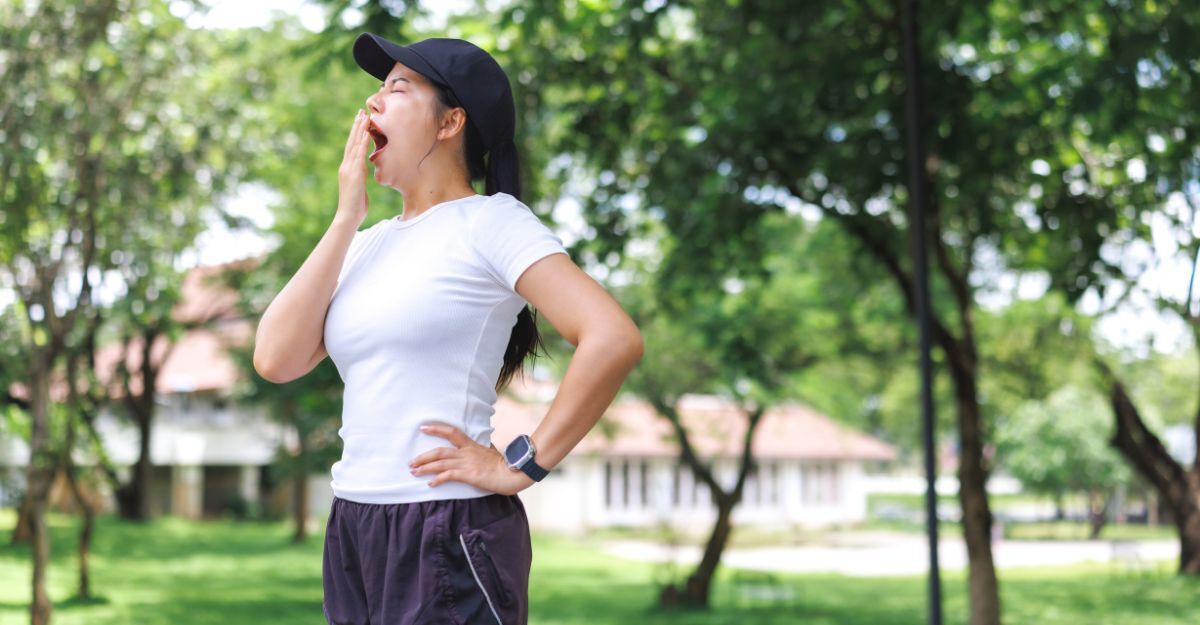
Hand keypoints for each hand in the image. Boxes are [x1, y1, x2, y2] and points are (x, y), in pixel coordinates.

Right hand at [335, 109, 370, 225]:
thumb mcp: (359, 188)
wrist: (348, 216)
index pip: (352, 147)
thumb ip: (360, 177)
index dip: (356, 133)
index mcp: (348, 169)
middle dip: (357, 126)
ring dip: (359, 130)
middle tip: (361, 111)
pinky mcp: (353, 174)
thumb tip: (363, 172)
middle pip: (351, 141)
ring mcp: (348, 169)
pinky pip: (359, 155)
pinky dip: (362, 143)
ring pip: (354, 145)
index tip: (360, 121)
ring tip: (364, 116)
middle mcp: (346, 166)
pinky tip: (366, 133)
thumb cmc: (355, 206)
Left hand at [409, 422, 535, 495]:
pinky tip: (430, 483)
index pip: (451, 432)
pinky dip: (437, 479)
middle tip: (411, 462)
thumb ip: (481, 450)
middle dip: (423, 457)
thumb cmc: (502, 465)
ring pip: (439, 463)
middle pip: (439, 451)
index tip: (423, 428)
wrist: (511, 473)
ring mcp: (466, 464)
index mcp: (471, 445)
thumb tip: (481, 448)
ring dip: (425, 468)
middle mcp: (466, 453)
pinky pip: (447, 476)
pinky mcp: (468, 475)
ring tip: (414, 472)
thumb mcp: (490, 452)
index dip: (436, 429)